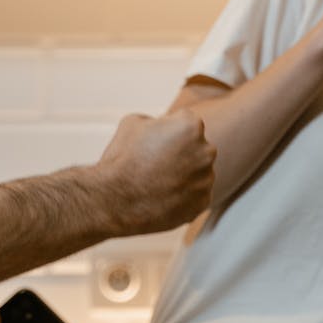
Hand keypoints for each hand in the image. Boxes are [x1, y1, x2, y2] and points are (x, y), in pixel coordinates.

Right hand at [95, 110, 216, 234]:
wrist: (115, 201)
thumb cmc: (122, 158)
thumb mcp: (133, 122)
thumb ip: (157, 121)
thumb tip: (163, 127)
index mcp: (191, 125)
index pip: (185, 122)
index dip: (166, 130)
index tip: (151, 142)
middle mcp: (206, 150)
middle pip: (196, 147)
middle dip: (180, 152)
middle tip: (154, 163)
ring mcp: (206, 178)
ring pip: (197, 171)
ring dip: (183, 174)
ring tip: (155, 182)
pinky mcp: (203, 201)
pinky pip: (196, 193)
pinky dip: (183, 195)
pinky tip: (162, 196)